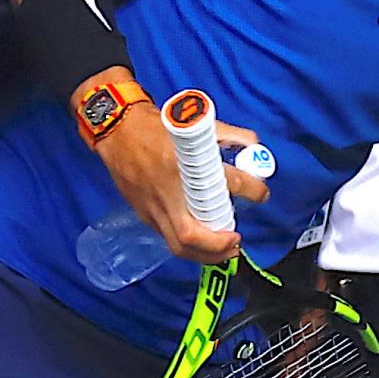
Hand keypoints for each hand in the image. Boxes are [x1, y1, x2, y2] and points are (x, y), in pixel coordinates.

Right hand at [94, 104, 269, 264]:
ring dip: (205, 255)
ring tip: (225, 251)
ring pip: (178, 245)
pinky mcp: (144, 213)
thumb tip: (253, 145)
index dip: (251, 191)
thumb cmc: (155, 126)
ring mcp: (152, 207)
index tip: (262, 194)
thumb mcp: (193, 122)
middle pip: (191, 235)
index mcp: (182, 165)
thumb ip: (228, 134)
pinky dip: (189, 246)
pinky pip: (168, 238)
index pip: (226, 183)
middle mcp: (166, 192)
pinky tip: (203, 242)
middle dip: (218, 247)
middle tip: (237, 242)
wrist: (116, 129)